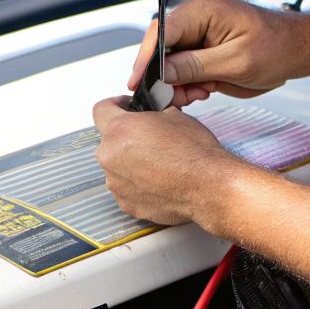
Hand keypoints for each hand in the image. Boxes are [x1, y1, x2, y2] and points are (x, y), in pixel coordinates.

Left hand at [92, 96, 249, 226]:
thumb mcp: (174, 115)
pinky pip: (125, 188)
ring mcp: (116, 183)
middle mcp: (110, 157)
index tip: (124, 108)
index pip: (101, 109)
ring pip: (116, 166)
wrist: (208, 186)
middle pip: (109, 140)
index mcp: (119, 130)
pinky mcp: (126, 203)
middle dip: (125, 138)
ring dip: (130, 163)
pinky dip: (137, 184)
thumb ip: (151, 115)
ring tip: (157, 164)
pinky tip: (158, 181)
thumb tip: (150, 117)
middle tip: (149, 139)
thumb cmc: (195, 153)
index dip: (114, 105)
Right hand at [127, 0, 309, 107]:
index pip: (163, 30)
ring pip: (171, 62)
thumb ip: (197, 66)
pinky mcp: (206, 52)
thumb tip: (164, 71)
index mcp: (205, 11)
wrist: (300, 52)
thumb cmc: (280, 47)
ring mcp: (201, 36)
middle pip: (162, 47)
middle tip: (171, 97)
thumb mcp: (237, 61)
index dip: (147, 58)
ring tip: (197, 94)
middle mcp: (199, 20)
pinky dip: (188, 85)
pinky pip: (185, 69)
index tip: (139, 81)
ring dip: (177, 83)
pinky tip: (202, 92)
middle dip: (164, 75)